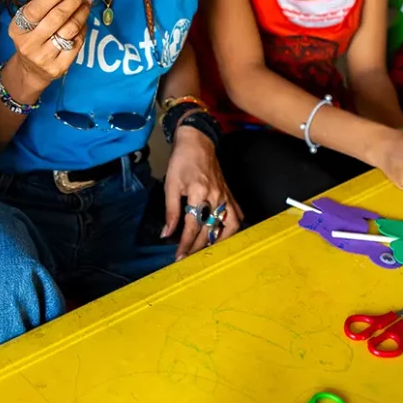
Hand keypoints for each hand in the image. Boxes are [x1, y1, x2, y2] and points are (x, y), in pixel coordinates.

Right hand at [6, 0, 90, 95]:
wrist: (31, 71)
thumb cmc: (31, 38)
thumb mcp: (28, 22)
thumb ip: (42, 4)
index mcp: (18, 29)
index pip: (38, 8)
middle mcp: (29, 44)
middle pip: (57, 17)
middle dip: (73, 0)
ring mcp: (44, 57)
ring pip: (70, 29)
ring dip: (82, 12)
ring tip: (87, 1)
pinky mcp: (59, 67)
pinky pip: (77, 42)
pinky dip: (83, 28)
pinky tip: (84, 19)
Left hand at [163, 125, 241, 259]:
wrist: (197, 142)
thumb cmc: (181, 161)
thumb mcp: (170, 184)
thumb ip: (171, 211)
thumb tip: (166, 234)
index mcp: (198, 192)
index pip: (192, 225)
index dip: (185, 243)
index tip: (178, 258)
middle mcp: (215, 196)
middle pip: (210, 229)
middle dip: (198, 248)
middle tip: (189, 260)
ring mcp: (226, 196)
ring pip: (229, 226)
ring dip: (219, 242)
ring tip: (208, 253)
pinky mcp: (230, 194)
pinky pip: (236, 216)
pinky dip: (231, 229)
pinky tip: (224, 237)